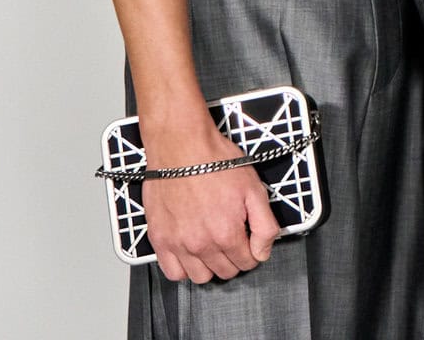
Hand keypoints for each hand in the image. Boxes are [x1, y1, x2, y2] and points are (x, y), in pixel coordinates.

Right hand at [141, 117, 279, 282]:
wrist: (181, 146)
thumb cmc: (214, 161)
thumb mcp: (254, 188)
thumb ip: (264, 225)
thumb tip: (263, 251)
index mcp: (226, 233)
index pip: (248, 262)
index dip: (253, 252)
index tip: (250, 241)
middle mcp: (201, 244)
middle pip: (225, 271)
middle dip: (235, 258)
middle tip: (233, 239)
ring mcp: (177, 244)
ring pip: (200, 277)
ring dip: (210, 266)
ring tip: (213, 246)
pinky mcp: (159, 239)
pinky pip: (172, 272)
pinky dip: (183, 268)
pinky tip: (191, 252)